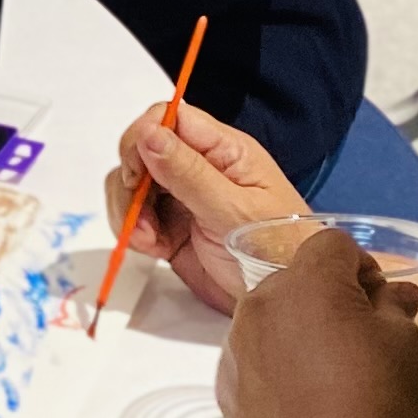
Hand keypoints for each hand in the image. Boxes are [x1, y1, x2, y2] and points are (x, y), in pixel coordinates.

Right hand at [105, 98, 308, 315]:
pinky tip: (154, 248)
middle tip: (142, 214)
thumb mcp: (235, 211)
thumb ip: (189, 173)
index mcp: (223, 151)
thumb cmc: (280, 252)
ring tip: (151, 239)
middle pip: (141, 150)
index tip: (136, 173)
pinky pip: (134, 216)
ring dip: (129, 211)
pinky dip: (133, 232)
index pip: (169, 118)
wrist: (287, 299)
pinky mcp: (170, 227)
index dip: (143, 138)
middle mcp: (199, 168)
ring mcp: (182, 197)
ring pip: (131, 184)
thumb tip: (148, 133)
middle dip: (131, 182)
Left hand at [217, 225, 417, 417]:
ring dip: (294, 331)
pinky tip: (301, 400)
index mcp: (307, 281)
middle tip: (355, 336)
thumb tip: (394, 292)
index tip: (377, 298)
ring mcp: (236, 344)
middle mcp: (260, 302)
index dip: (360, 266)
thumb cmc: (378, 397)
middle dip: (324, 297)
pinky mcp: (226, 385)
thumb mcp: (404, 342)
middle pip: (295, 280)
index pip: (332, 245)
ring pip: (268, 320)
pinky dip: (273, 368)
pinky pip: (252, 360)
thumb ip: (394, 304)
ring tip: (326, 374)